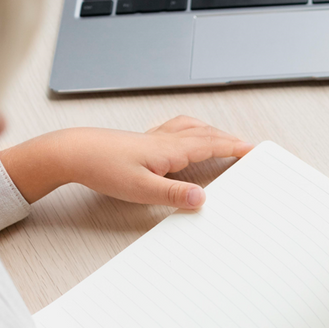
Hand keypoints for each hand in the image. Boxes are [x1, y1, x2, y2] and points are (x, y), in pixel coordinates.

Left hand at [0, 116, 252, 208]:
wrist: (73, 152)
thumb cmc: (102, 167)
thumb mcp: (141, 189)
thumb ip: (174, 194)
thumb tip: (202, 199)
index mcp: (170, 150)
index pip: (212, 145)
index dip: (235, 148)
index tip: (255, 151)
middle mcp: (165, 139)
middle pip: (206, 133)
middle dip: (230, 139)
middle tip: (247, 148)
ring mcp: (155, 137)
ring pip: (192, 128)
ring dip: (212, 132)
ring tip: (225, 139)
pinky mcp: (144, 140)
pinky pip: (177, 129)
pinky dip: (192, 130)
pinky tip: (187, 136)